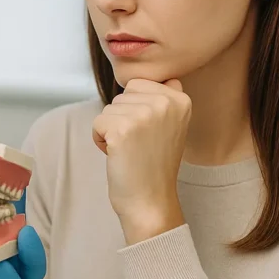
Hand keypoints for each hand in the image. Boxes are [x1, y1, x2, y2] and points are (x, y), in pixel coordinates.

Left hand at [92, 78, 189, 242]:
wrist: (150, 201)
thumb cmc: (153, 164)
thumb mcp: (171, 124)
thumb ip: (163, 98)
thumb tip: (156, 76)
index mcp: (181, 99)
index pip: (139, 84)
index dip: (135, 109)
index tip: (150, 134)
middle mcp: (166, 102)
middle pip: (122, 95)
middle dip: (122, 118)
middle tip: (139, 144)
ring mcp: (145, 115)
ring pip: (108, 108)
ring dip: (111, 130)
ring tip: (130, 150)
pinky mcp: (123, 129)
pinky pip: (98, 123)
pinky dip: (100, 140)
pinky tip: (118, 155)